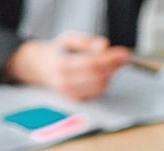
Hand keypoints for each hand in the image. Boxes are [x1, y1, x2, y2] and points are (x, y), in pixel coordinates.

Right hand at [4, 32, 131, 99]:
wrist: (40, 67)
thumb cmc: (57, 51)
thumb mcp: (67, 38)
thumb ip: (86, 41)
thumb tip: (104, 45)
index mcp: (62, 65)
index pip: (92, 63)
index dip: (111, 58)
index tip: (123, 52)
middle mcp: (65, 82)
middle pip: (98, 76)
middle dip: (113, 66)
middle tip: (123, 56)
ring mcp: (70, 93)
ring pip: (99, 86)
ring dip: (110, 74)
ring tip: (112, 62)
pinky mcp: (75, 99)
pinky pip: (96, 92)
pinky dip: (104, 81)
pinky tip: (103, 72)